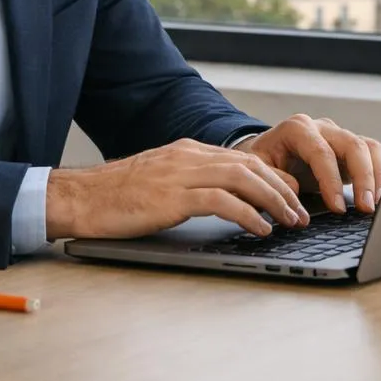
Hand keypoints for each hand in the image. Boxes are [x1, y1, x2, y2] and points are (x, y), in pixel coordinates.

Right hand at [45, 139, 309, 240]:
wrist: (79, 197)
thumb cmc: (115, 196)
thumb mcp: (159, 182)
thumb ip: (189, 183)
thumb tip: (222, 200)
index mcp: (187, 151)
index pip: (242, 158)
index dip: (272, 177)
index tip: (291, 196)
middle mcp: (188, 156)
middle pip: (250, 165)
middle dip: (281, 189)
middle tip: (301, 213)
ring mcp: (180, 174)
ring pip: (243, 179)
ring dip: (273, 201)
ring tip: (289, 222)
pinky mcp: (172, 197)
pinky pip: (222, 202)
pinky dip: (248, 214)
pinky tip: (260, 229)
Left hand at [236, 115, 380, 215]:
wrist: (266, 152)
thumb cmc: (262, 161)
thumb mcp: (257, 170)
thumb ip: (274, 179)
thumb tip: (294, 197)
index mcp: (296, 129)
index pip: (321, 152)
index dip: (332, 181)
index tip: (338, 208)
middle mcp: (322, 127)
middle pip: (352, 145)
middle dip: (364, 178)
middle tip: (367, 208)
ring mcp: (338, 135)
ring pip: (368, 147)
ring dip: (377, 176)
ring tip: (377, 204)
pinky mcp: (350, 148)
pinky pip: (374, 154)